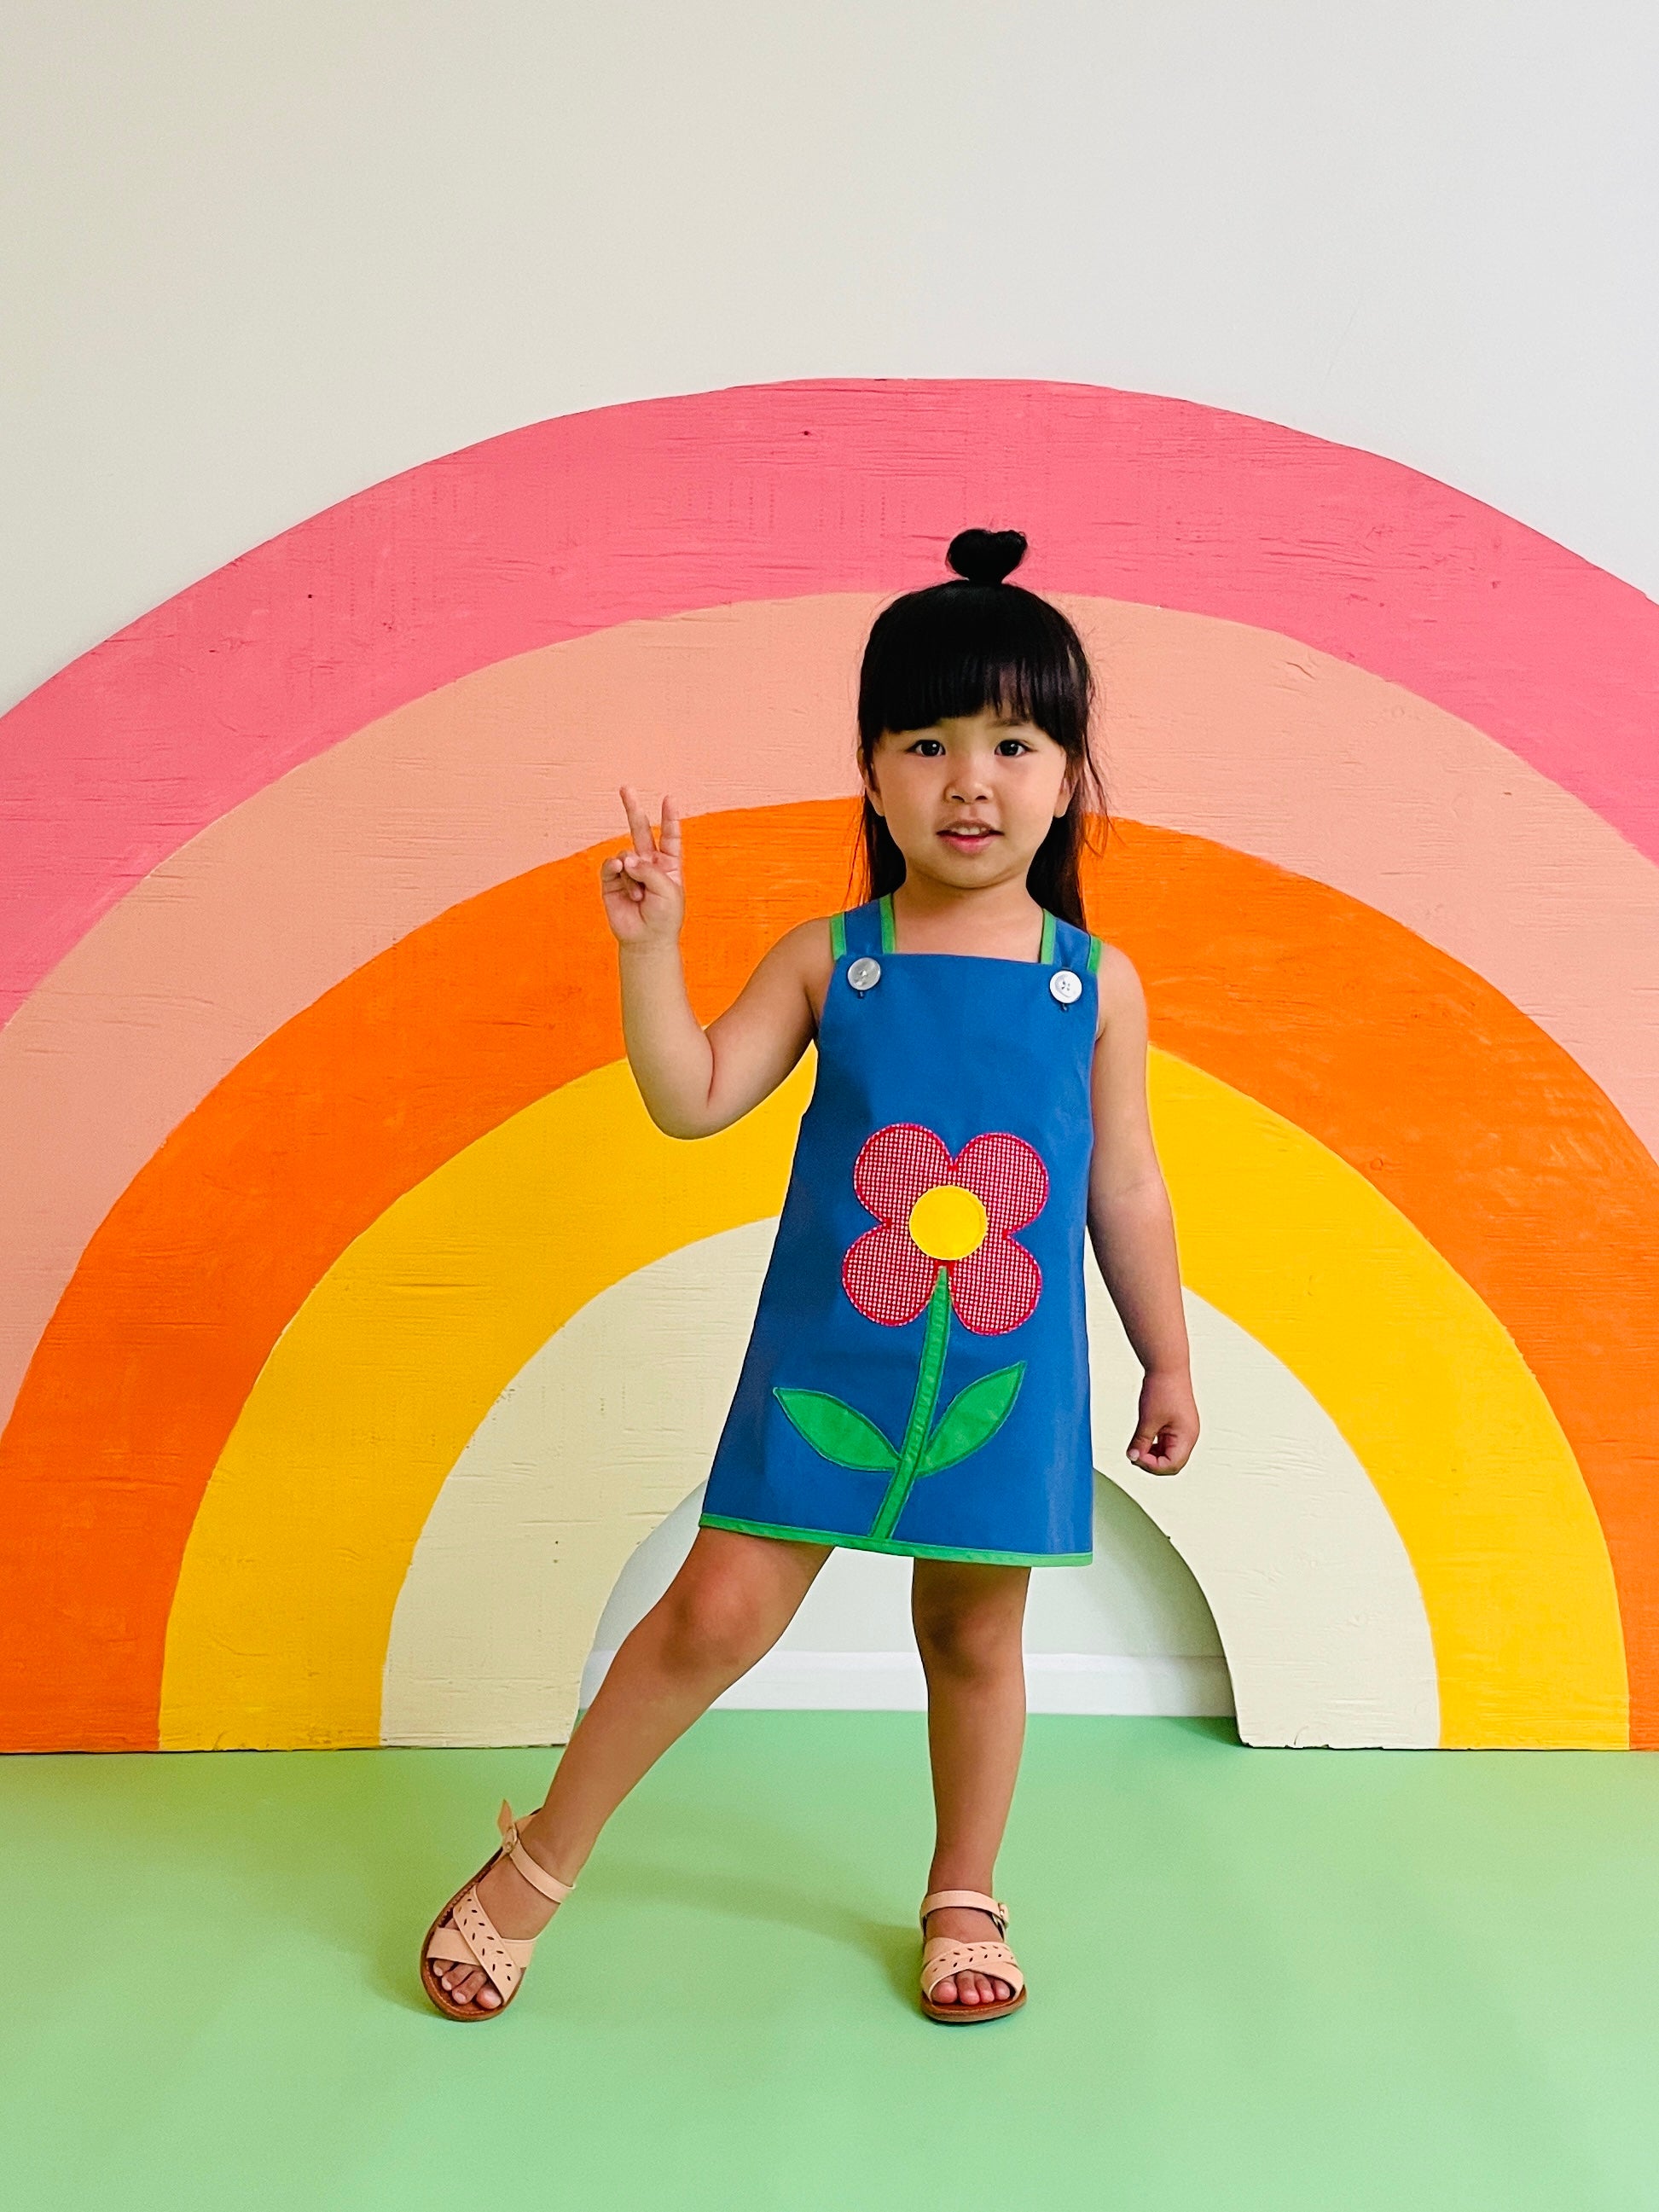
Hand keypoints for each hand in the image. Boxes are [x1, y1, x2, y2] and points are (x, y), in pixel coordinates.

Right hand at [601, 786, 684, 945]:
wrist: (647, 940)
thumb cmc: (665, 916)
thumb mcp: (668, 890)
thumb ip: (649, 870)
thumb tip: (624, 859)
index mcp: (668, 864)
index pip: (670, 836)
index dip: (669, 817)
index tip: (669, 798)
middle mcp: (648, 863)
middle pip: (640, 830)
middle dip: (633, 809)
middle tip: (625, 788)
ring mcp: (629, 870)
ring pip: (626, 855)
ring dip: (632, 874)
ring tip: (639, 896)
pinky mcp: (612, 881)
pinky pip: (610, 865)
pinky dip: (615, 869)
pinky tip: (620, 873)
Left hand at [1127, 1369, 1197, 1475]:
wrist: (1167, 1366)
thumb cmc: (1163, 1389)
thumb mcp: (1148, 1420)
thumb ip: (1141, 1442)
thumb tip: (1133, 1458)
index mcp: (1187, 1437)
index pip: (1172, 1465)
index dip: (1152, 1466)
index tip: (1135, 1457)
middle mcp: (1188, 1436)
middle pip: (1171, 1463)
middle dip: (1152, 1462)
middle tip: (1134, 1455)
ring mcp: (1183, 1430)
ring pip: (1168, 1453)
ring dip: (1152, 1454)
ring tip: (1136, 1447)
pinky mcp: (1176, 1424)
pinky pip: (1166, 1442)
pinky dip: (1154, 1445)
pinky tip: (1142, 1440)